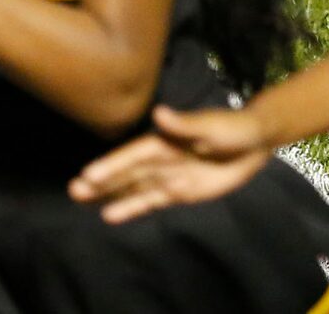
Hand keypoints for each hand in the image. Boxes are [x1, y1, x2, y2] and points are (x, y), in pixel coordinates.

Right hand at [69, 106, 271, 222]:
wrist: (255, 143)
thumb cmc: (233, 128)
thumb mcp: (211, 125)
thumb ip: (184, 124)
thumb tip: (159, 113)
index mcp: (166, 139)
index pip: (134, 155)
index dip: (113, 164)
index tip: (89, 174)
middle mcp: (162, 158)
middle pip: (127, 172)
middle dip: (102, 181)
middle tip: (74, 190)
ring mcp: (168, 176)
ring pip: (133, 187)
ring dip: (110, 194)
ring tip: (83, 200)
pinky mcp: (179, 192)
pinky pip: (151, 200)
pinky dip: (132, 207)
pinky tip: (112, 214)